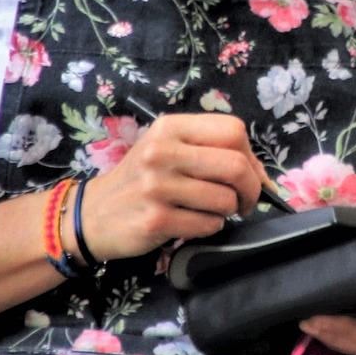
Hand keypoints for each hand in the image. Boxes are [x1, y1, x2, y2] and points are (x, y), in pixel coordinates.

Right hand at [77, 113, 261, 259]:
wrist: (92, 214)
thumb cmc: (140, 179)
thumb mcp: (167, 150)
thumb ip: (210, 152)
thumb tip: (263, 177)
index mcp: (170, 127)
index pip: (233, 130)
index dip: (251, 156)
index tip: (251, 174)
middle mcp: (162, 152)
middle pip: (235, 166)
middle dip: (251, 189)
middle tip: (245, 202)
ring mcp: (157, 186)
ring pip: (225, 199)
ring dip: (227, 212)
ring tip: (210, 211)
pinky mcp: (155, 219)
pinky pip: (207, 225)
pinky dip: (210, 227)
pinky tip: (192, 222)